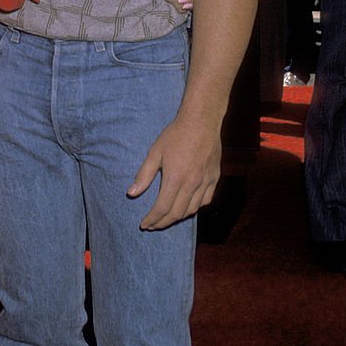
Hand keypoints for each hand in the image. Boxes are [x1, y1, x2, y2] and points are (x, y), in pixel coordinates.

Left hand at [127, 111, 220, 229]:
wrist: (201, 121)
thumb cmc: (175, 135)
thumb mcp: (155, 152)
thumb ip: (144, 175)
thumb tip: (131, 193)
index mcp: (175, 178)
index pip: (162, 208)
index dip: (152, 219)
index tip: (144, 224)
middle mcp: (192, 184)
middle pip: (177, 214)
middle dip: (162, 222)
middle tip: (153, 224)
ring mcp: (205, 182)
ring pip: (192, 210)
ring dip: (178, 217)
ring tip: (166, 217)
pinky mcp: (214, 178)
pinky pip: (205, 200)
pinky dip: (194, 208)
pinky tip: (187, 206)